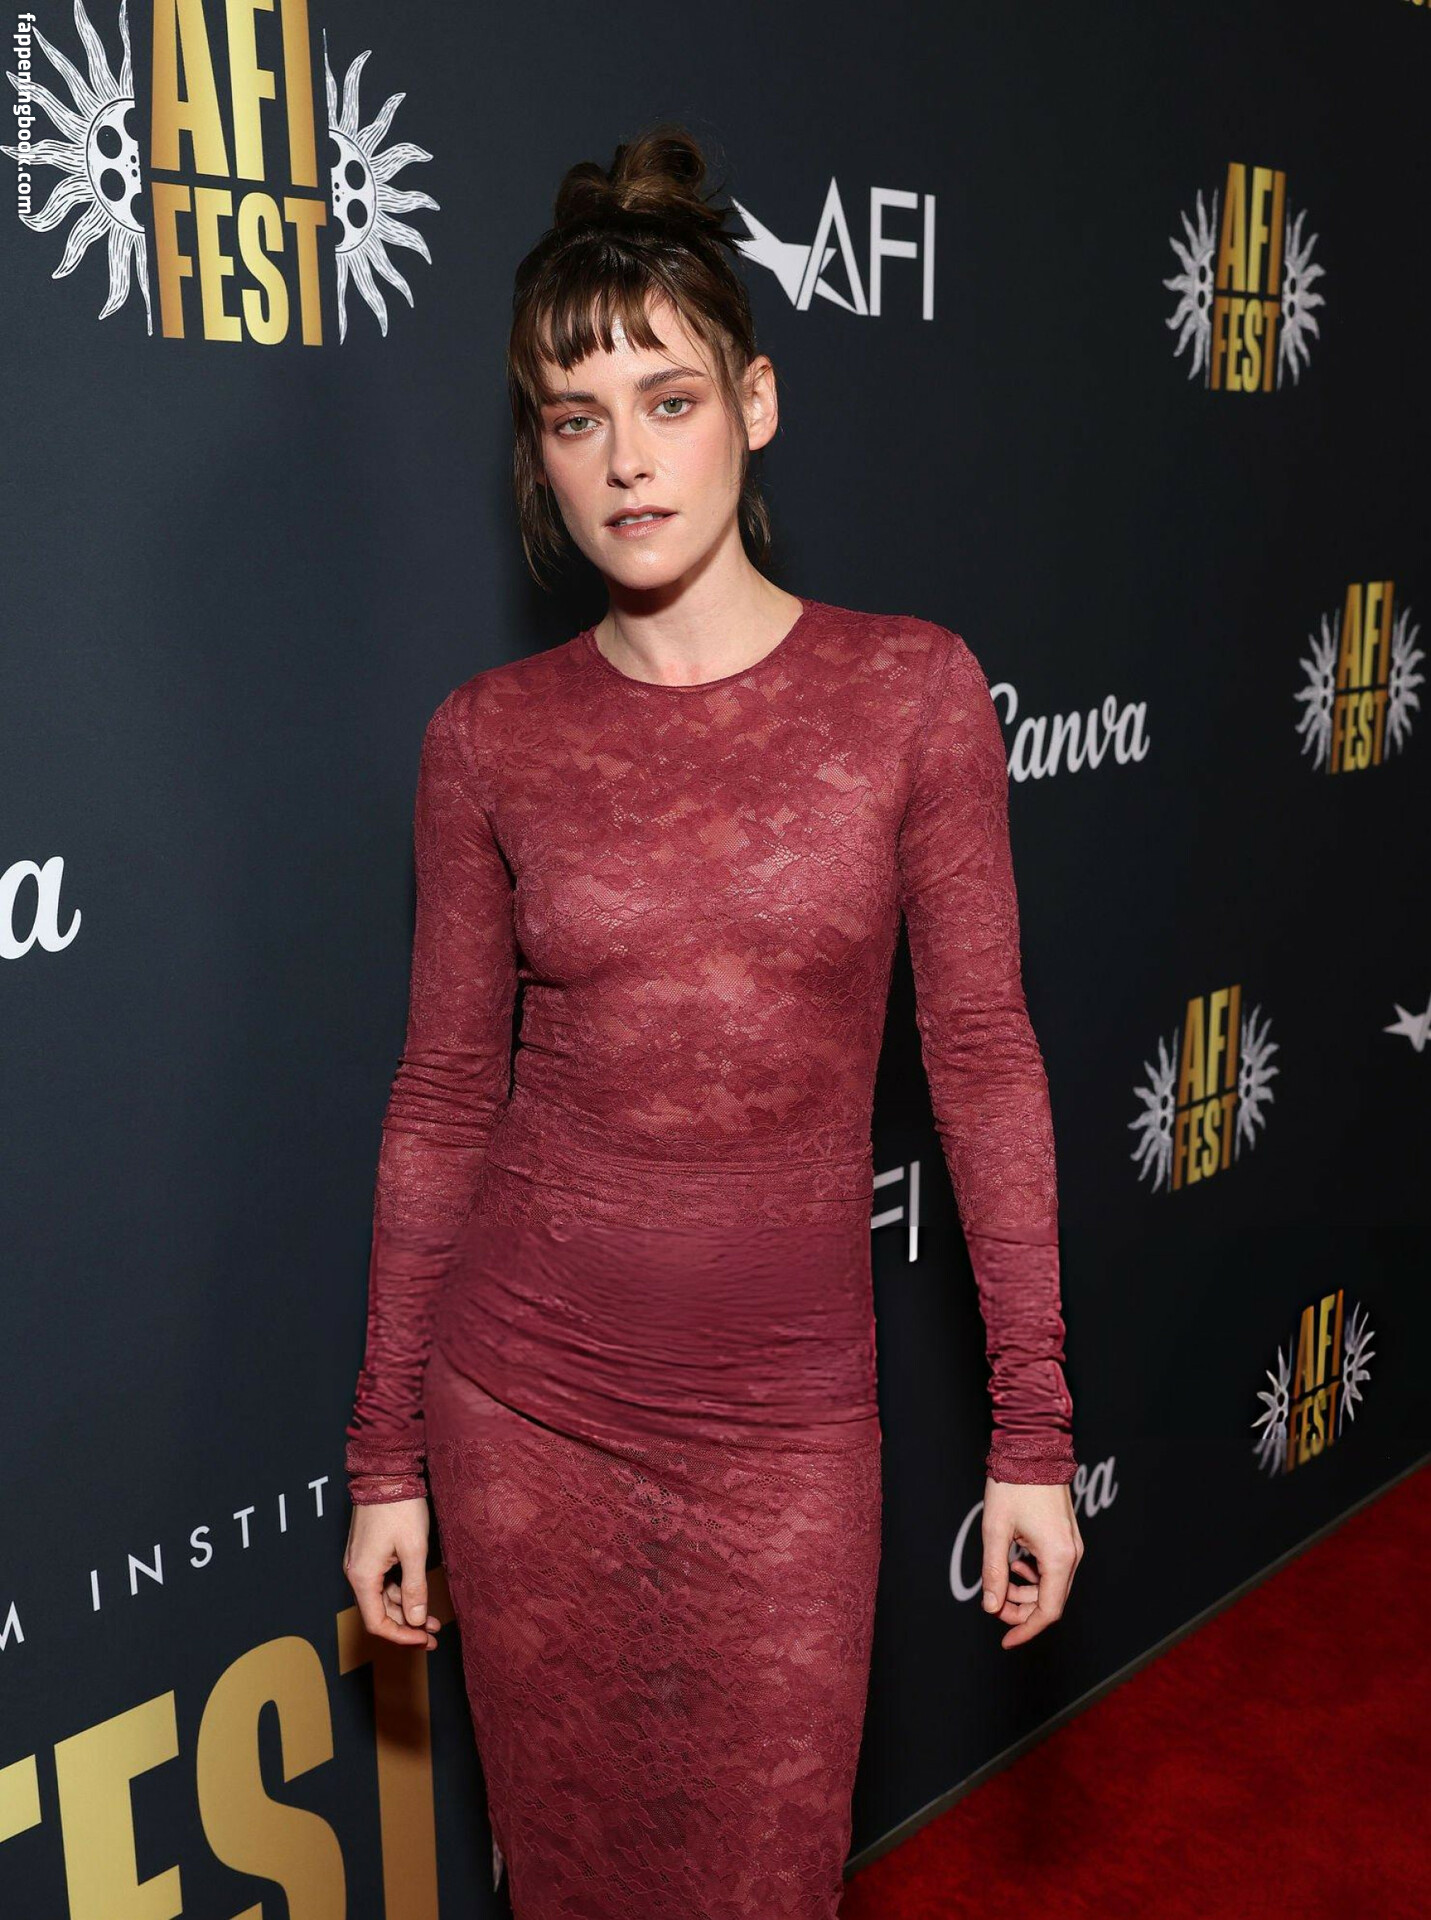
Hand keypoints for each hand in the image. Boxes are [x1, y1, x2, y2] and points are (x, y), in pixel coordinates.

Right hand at [344, 1495, 441, 1649]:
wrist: (386, 1473)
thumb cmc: (399, 1507)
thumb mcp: (414, 1549)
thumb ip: (415, 1588)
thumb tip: (417, 1620)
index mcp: (363, 1576)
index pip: (377, 1623)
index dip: (401, 1636)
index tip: (424, 1639)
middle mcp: (357, 1573)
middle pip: (379, 1612)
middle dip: (407, 1626)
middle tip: (433, 1636)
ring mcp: (362, 1562)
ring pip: (383, 1597)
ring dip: (407, 1610)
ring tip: (434, 1620)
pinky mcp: (369, 1553)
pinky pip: (383, 1582)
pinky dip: (401, 1592)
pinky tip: (420, 1595)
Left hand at [980, 1478, 1082, 1648]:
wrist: (1032, 1448)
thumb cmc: (1013, 1486)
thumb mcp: (996, 1531)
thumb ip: (994, 1572)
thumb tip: (992, 1607)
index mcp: (1058, 1557)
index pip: (1048, 1611)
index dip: (1026, 1629)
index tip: (1006, 1640)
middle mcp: (1071, 1554)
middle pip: (1051, 1601)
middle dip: (1022, 1609)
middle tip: (994, 1604)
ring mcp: (1072, 1545)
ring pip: (1052, 1585)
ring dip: (1026, 1591)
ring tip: (1002, 1579)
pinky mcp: (1066, 1536)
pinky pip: (1053, 1568)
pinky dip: (1033, 1574)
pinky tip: (1015, 1562)